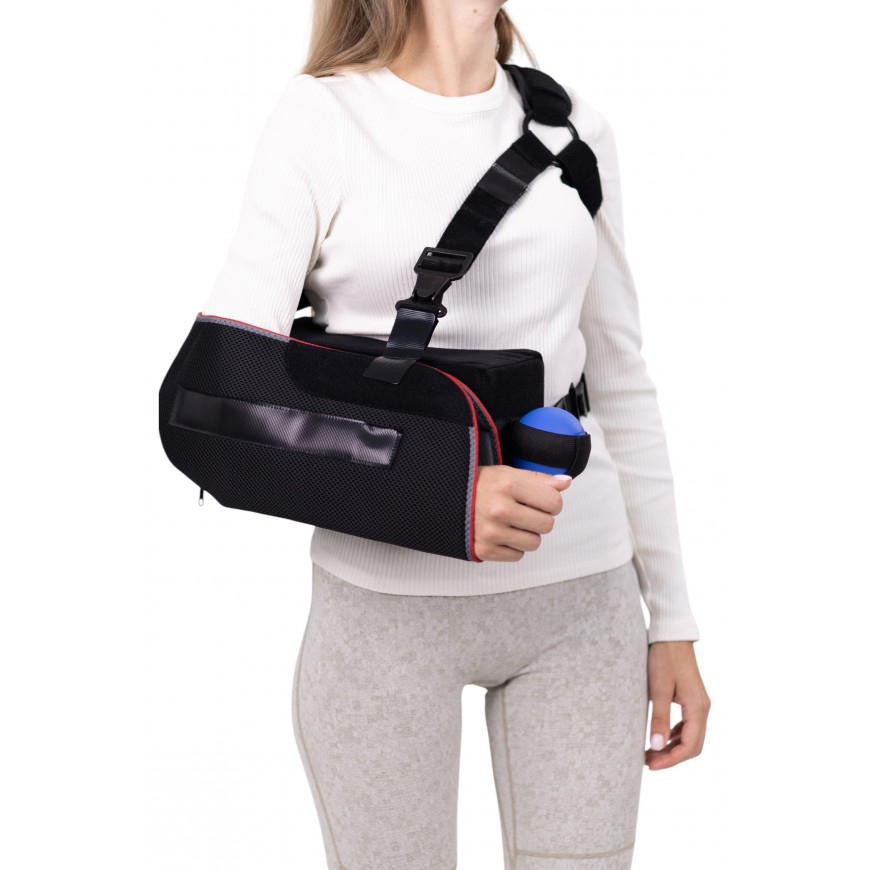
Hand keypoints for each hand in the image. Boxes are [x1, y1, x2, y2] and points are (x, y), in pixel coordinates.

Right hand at [473, 465, 571, 561]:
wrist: (444, 499)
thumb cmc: (479, 485)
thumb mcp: (508, 473)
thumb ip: (539, 479)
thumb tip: (566, 483)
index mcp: (507, 485)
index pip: (554, 502)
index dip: (552, 503)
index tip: (541, 501)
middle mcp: (499, 509)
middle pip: (547, 525)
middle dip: (541, 519)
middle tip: (526, 512)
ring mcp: (491, 532)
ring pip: (534, 543)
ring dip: (528, 534)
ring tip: (513, 523)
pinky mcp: (484, 550)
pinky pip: (518, 556)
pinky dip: (513, 547)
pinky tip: (502, 533)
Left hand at [645, 640, 710, 769]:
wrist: (671, 635)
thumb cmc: (664, 658)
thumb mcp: (658, 688)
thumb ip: (658, 718)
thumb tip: (656, 746)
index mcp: (698, 708)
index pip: (689, 746)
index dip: (671, 760)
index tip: (651, 765)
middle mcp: (703, 708)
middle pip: (693, 746)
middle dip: (672, 757)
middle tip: (648, 762)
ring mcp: (699, 704)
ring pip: (691, 737)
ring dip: (673, 748)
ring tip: (650, 752)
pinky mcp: (692, 699)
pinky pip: (688, 726)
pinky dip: (674, 736)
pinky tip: (659, 737)